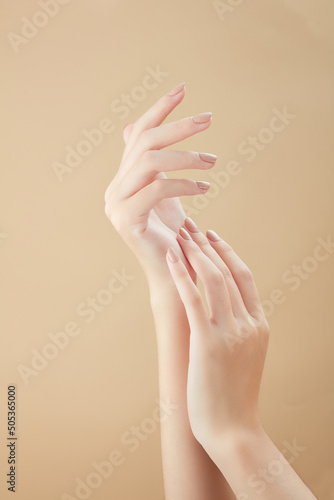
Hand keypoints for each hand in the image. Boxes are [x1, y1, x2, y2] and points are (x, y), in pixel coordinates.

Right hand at [104, 82, 216, 280]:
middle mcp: (113, 188)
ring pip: (150, 161)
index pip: (138, 134)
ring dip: (186, 156)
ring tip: (213, 161)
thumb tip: (130, 128)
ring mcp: (115, 205)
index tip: (183, 88)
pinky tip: (205, 187)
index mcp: (122, 179)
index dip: (159, 109)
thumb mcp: (164, 193)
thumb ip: (151, 164)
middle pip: (144, 142)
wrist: (172, 274)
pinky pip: (157, 188)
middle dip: (178, 126)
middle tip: (209, 119)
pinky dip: (185, 184)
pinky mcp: (126, 220)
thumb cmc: (173, 236)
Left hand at [166, 218, 269, 452]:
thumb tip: (221, 312)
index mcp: (259, 325)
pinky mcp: (208, 343)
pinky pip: (194, 299)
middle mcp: (248, 324)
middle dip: (208, 245)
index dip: (228, 252)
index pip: (245, 277)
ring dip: (195, 253)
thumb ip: (238, 331)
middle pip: (230, 271)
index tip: (212, 237)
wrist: (232, 430)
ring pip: (214, 279)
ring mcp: (230, 333)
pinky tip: (170, 257)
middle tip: (191, 227)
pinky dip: (182, 275)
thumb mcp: (244, 357)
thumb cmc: (233, 396)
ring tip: (180, 235)